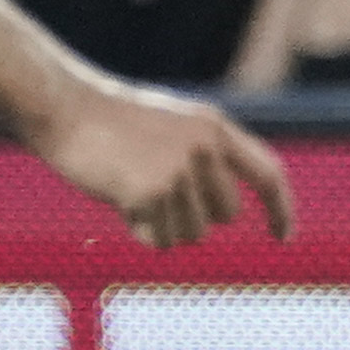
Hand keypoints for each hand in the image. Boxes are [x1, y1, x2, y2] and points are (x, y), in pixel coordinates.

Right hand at [35, 78, 295, 249]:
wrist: (65, 107)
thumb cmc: (113, 121)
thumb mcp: (174, 125)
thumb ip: (208, 156)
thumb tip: (229, 211)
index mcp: (215, 127)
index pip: (268, 173)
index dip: (281, 208)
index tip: (284, 236)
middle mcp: (204, 148)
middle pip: (227, 215)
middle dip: (196, 215)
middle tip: (157, 191)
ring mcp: (177, 171)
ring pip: (193, 234)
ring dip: (164, 225)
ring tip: (133, 188)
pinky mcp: (149, 193)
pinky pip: (160, 241)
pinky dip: (140, 231)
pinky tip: (119, 200)